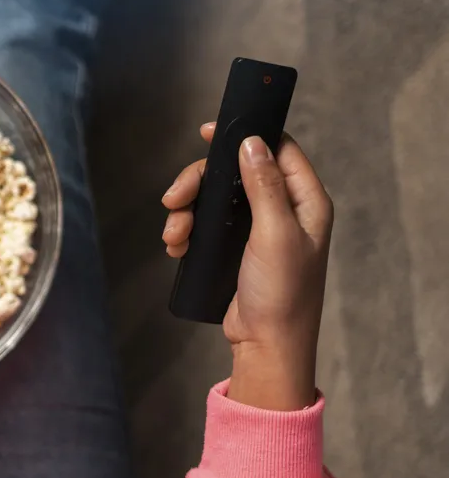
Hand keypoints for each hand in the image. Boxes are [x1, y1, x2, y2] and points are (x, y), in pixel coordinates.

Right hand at [162, 123, 333, 409]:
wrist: (265, 345)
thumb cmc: (281, 294)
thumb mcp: (275, 234)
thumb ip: (265, 186)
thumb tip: (252, 142)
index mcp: (304, 201)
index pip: (278, 150)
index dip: (246, 135)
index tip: (208, 132)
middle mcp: (282, 210)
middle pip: (234, 173)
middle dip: (200, 183)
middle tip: (174, 198)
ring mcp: (257, 230)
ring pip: (214, 199)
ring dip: (188, 211)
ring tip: (174, 235)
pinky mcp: (235, 249)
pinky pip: (206, 226)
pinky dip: (187, 231)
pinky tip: (177, 247)